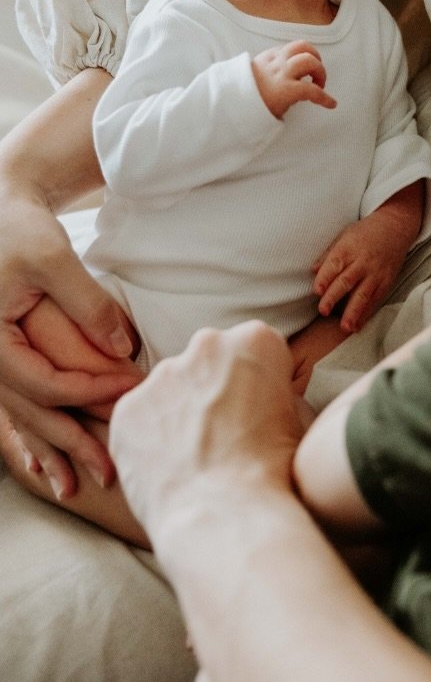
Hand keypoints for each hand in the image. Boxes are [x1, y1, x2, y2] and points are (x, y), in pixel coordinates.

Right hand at [0, 68, 138, 493]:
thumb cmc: (21, 227)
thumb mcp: (53, 257)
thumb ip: (88, 302)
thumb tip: (126, 347)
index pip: (46, 382)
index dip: (91, 391)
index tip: (132, 393)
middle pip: (32, 413)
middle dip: (72, 443)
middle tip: (111, 471)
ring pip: (21, 418)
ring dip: (51, 451)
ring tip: (80, 487)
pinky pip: (14, 408)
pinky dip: (32, 437)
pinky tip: (46, 466)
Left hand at [110, 323, 304, 545]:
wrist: (226, 514)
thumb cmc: (272, 473)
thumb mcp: (297, 417)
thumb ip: (276, 391)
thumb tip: (265, 398)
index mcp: (256, 340)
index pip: (254, 351)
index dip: (257, 385)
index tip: (257, 411)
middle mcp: (207, 345)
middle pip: (209, 363)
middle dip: (214, 390)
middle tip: (223, 434)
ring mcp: (163, 374)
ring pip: (171, 388)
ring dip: (180, 412)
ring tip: (194, 457)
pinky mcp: (128, 407)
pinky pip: (139, 416)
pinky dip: (149, 437)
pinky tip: (167, 467)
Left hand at [251, 41, 336, 119]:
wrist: (229, 96)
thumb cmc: (251, 107)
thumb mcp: (276, 112)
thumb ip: (294, 100)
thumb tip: (305, 92)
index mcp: (282, 90)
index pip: (311, 91)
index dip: (325, 98)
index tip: (331, 103)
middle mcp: (280, 71)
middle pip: (309, 61)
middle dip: (320, 71)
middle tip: (318, 82)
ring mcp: (273, 59)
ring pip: (301, 46)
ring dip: (312, 55)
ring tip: (311, 68)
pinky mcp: (267, 53)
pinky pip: (288, 47)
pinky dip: (297, 53)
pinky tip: (295, 64)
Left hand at [312, 182, 423, 333]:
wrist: (395, 226)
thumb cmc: (365, 231)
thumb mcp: (344, 235)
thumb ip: (328, 255)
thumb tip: (313, 271)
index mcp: (348, 248)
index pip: (334, 264)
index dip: (325, 278)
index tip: (317, 291)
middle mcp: (362, 261)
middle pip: (346, 281)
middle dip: (334, 296)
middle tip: (323, 311)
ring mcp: (376, 272)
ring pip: (363, 294)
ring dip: (353, 312)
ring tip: (345, 327)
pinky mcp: (386, 281)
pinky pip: (376, 299)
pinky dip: (366, 313)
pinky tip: (358, 325)